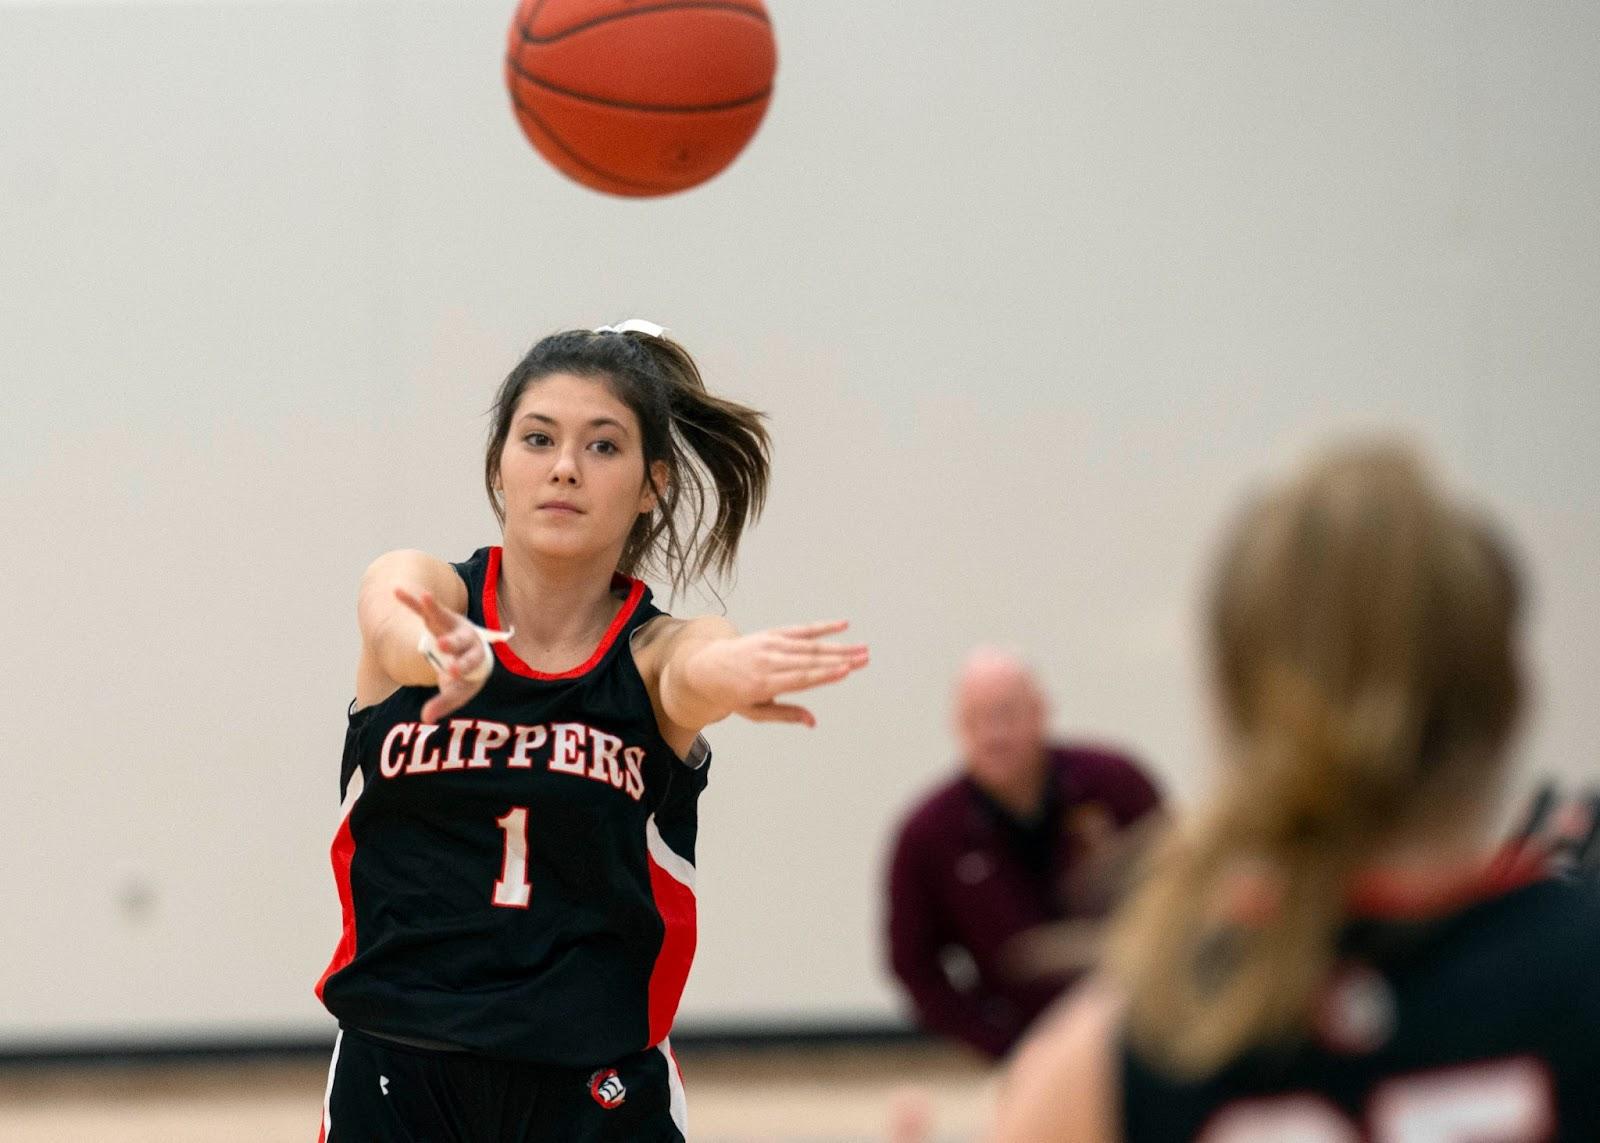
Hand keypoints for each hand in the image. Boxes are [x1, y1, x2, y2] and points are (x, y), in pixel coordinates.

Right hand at [394, 586, 488, 722]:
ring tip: (423, 598)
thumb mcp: (458, 690)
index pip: (469, 664)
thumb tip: (426, 719)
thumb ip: (444, 702)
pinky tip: (397, 590)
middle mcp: (467, 639)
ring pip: (443, 617)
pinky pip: (424, 608)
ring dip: (433, 608)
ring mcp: (452, 626)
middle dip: (451, 642)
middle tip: (442, 645)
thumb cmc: (465, 674)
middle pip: (460, 640)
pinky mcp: (438, 617)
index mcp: (476, 658)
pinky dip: (412, 600)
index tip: (450, 674)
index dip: (460, 669)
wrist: (472, 649)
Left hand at [687, 620, 868, 726]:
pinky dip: (823, 627)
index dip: (825, 674)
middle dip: (840, 658)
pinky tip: (843, 625)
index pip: (800, 679)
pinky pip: (801, 629)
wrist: (706, 667)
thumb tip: (813, 722)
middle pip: (810, 659)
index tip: (846, 670)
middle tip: (865, 658)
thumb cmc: (734, 695)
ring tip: (862, 648)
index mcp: (763, 684)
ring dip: (839, 646)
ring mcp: (770, 644)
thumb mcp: (755, 712)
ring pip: (810, 645)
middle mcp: (768, 661)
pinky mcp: (773, 634)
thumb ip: (785, 715)